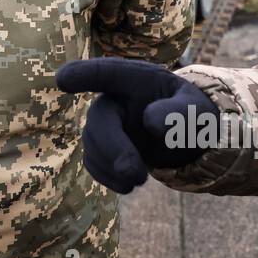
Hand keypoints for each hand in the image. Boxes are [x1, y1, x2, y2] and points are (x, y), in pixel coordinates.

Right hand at [56, 56, 217, 193]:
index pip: (105, 72)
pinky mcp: (101, 146)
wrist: (185, 136)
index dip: (82, 75)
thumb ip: (178, 113)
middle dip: (113, 148)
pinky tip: (126, 185)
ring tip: (140, 180)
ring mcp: (104, 122)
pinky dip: (107, 177)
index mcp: (135, 78)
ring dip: (112, 167)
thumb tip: (149, 123)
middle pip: (99, 119)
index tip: (63, 80)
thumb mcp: (195, 111)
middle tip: (136, 176)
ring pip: (93, 144)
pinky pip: (93, 162)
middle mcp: (113, 97)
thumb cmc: (190, 115)